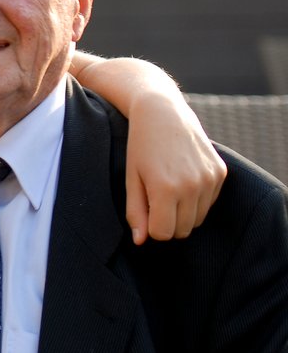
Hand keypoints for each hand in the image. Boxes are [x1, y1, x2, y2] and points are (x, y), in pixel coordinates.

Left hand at [125, 91, 226, 243]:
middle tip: (155, 198)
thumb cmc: (140, 146)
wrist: (162, 111)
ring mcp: (210, 179)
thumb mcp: (132, 179)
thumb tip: (140, 241)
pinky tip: (183, 178)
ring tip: (168, 187)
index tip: (145, 210)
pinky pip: (209, 203)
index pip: (163, 233)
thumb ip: (135, 212)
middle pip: (182, 230)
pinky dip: (197, 199)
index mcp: (166, 189)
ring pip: (197, 219)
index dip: (151, 226)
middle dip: (167, 222)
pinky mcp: (221, 172)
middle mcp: (192, 186)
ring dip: (183, 212)